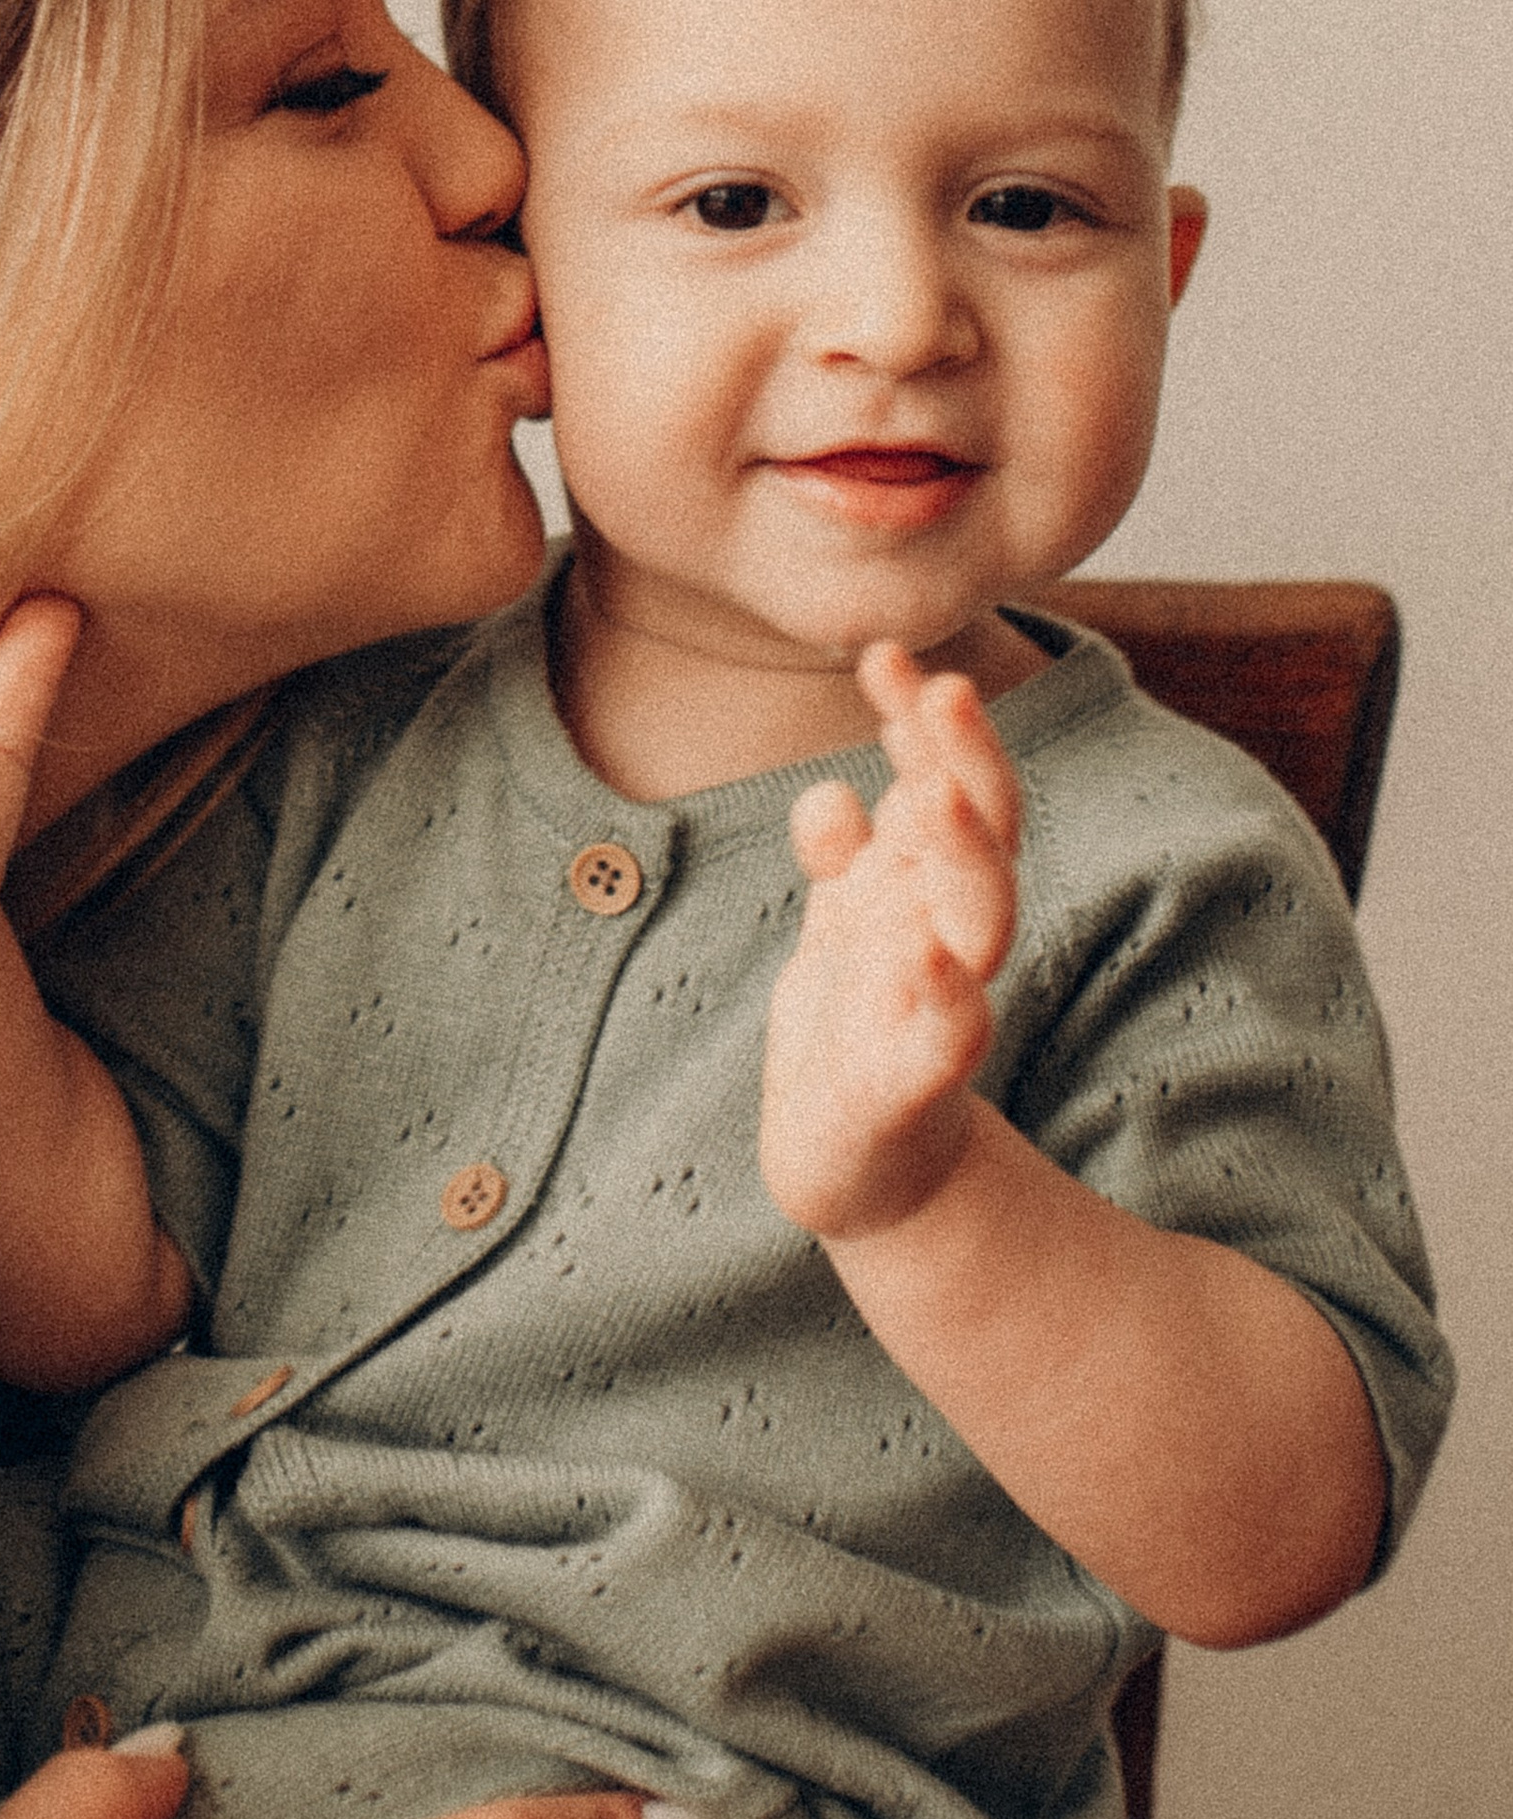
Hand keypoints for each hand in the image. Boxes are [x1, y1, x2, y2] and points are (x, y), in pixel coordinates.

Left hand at [761, 641, 1022, 1243]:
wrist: (855, 1164)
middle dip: (968, 760)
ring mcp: (939, 1005)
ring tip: (932, 793)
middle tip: (944, 686)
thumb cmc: (855, 1033)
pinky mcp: (914, 1084)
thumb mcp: (842, 930)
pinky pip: (946, 1038)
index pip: (945, 787)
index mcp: (926, 890)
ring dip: (965, 856)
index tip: (886, 653)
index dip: (924, 723)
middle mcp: (946, 935)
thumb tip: (836, 793)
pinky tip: (930, 963)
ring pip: (980, 922)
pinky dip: (945, 1001)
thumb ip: (847, 859)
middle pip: (982, 833)